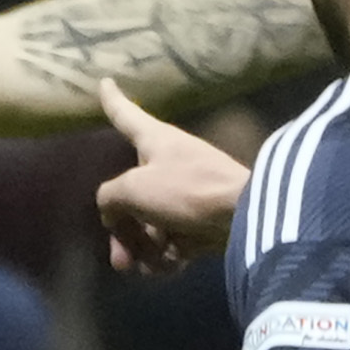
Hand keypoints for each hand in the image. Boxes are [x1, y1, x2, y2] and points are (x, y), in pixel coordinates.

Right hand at [95, 78, 254, 272]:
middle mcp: (170, 160)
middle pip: (132, 194)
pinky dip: (170, 255)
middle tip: (119, 261)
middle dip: (123, 233)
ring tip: (148, 268)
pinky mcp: (204, 217)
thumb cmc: (186, 190)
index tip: (105, 81)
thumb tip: (114, 213)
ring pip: (152, 222)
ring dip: (145, 250)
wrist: (244, 215)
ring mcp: (188, 190)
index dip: (112, 100)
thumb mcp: (133, 190)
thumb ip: (110, 197)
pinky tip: (171, 269)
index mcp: (155, 140)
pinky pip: (175, 237)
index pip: (126, 115)